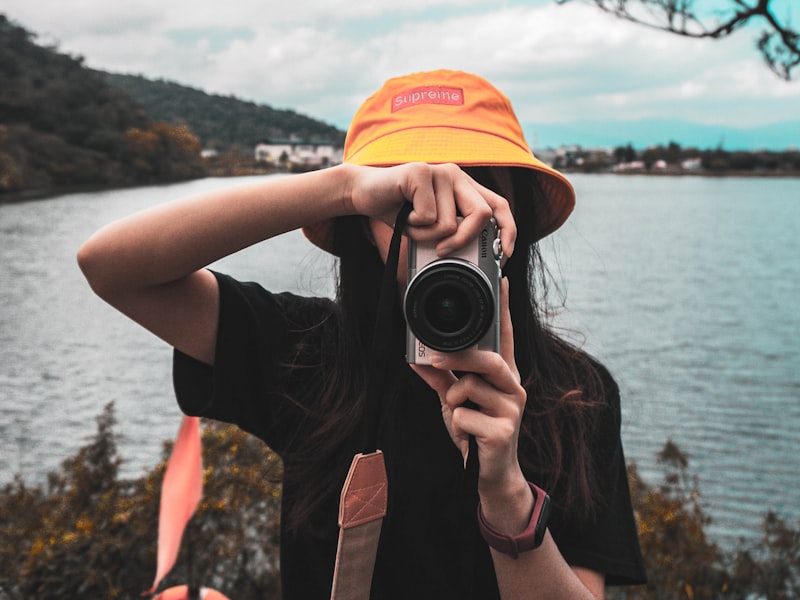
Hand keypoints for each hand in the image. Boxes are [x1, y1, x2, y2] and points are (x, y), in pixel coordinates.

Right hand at [348, 163, 515, 258]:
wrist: (363, 193)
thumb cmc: (399, 212)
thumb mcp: (431, 227)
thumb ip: (453, 233)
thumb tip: (475, 258)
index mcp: (464, 187)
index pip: (499, 206)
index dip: (508, 230)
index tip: (504, 254)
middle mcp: (457, 175)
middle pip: (482, 214)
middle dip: (465, 240)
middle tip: (443, 251)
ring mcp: (440, 171)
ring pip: (450, 222)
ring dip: (427, 236)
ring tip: (411, 226)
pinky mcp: (420, 172)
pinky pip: (428, 216)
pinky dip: (413, 227)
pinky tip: (402, 215)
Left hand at [410, 278, 526, 492]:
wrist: (488, 475)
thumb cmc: (475, 432)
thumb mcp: (453, 402)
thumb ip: (440, 380)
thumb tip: (417, 360)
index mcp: (503, 376)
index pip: (505, 337)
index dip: (504, 310)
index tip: (502, 281)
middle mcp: (513, 387)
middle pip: (489, 359)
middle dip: (459, 358)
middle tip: (435, 360)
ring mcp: (512, 409)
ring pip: (472, 387)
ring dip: (454, 400)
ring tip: (458, 414)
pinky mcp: (504, 431)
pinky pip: (464, 415)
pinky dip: (455, 424)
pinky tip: (467, 436)